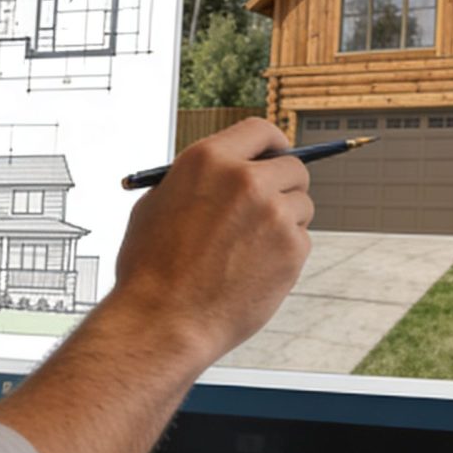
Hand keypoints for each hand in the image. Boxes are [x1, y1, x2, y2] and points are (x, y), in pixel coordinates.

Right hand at [104, 117, 313, 365]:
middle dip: (285, 184)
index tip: (277, 154)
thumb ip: (197, 182)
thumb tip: (228, 172)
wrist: (162, 320)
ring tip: (249, 249)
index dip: (273, 143)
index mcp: (208, 160)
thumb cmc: (150, 269)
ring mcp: (273, 214)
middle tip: (273, 204)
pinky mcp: (291, 250)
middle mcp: (246, 180)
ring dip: (285, 221)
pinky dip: (284, 253)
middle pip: (293, 167)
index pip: (260, 131)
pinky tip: (251, 271)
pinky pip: (301, 241)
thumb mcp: (157, 205)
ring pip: (301, 205)